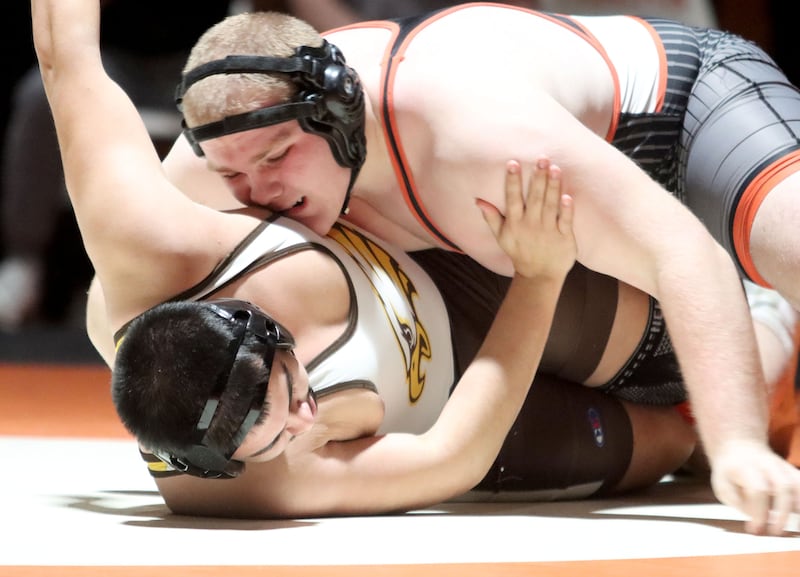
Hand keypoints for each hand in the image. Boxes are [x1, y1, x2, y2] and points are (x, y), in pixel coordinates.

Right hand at [478, 158, 575, 279]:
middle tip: (541, 158)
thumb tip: (478, 200)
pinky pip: (565, 221)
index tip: (512, 163)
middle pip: (535, 198)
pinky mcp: (564, 238)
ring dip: (553, 187)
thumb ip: (491, 218)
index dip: (513, 181)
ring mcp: (548, 231)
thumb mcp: (502, 237)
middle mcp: (531, 225)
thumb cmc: (520, 253)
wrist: (539, 276)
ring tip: (555, 168)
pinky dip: (566, 210)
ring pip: (551, 206)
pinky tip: (568, 196)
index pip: (513, 198)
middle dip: (538, 178)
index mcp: (515, 223)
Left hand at [710, 439, 799, 534]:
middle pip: (783, 486)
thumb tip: (755, 516)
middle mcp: (767, 464)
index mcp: (745, 467)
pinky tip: (798, 517)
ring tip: (796, 529)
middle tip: (776, 532)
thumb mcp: (722, 485)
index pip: (758, 490)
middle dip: (783, 513)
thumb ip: (736, 500)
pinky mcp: (792, 472)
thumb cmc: (730, 472)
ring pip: (798, 484)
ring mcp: (783, 466)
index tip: (755, 530)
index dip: (759, 512)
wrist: (740, 447)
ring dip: (799, 507)